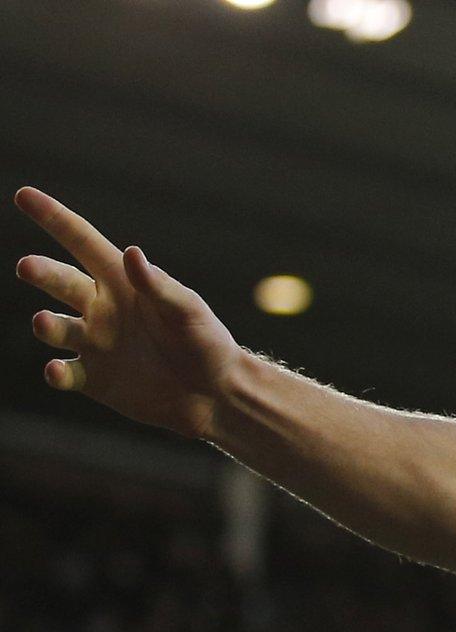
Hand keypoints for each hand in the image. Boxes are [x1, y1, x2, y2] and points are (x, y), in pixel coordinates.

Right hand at [15, 187, 242, 438]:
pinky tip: (56, 372)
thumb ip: (158, 285)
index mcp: (123, 282)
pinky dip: (55, 373)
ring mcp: (93, 343)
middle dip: (41, 272)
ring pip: (55, 327)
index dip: (53, 218)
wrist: (215, 394)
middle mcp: (101, 307)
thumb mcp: (187, 311)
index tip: (23, 195)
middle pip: (60, 281)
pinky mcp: (92, 378)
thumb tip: (132, 252)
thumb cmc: (206, 343)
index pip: (82, 242)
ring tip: (44, 322)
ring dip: (45, 325)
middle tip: (27, 267)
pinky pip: (64, 373)